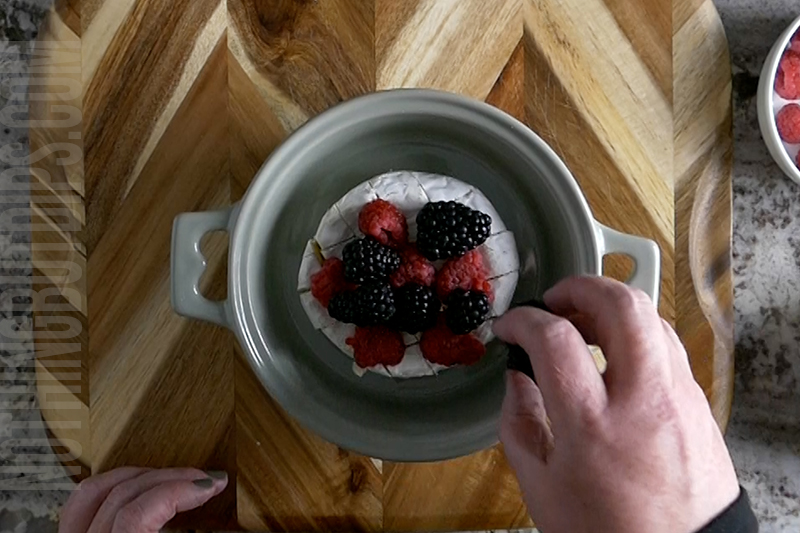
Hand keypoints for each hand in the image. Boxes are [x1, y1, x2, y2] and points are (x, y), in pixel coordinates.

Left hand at [58, 467, 227, 532]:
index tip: (213, 484)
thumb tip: (230, 523)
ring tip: (173, 478)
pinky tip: (136, 486)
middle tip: (205, 478)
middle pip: (122, 494)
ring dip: (142, 475)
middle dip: (171, 478)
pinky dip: (111, 485)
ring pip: (96, 490)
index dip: (181, 491)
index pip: (138, 514)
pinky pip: (81, 502)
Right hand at [495, 276, 738, 532]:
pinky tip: (615, 355)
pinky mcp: (698, 403)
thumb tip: (516, 379)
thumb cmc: (608, 532)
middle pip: (620, 304)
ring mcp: (677, 397)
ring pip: (652, 316)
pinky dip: (636, 334)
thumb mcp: (541, 487)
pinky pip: (667, 345)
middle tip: (555, 301)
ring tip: (583, 325)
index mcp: (591, 424)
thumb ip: (518, 424)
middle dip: (581, 286)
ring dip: (611, 307)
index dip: (523, 320)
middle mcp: (641, 399)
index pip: (555, 338)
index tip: (510, 326)